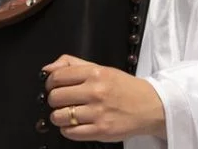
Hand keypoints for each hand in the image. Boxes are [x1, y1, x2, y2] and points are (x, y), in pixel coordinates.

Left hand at [44, 54, 164, 141]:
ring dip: (59, 117)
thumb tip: (47, 68)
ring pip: (59, 117)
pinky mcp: (100, 130)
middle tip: (63, 101)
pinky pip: (70, 133)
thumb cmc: (123, 87)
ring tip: (68, 114)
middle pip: (55, 97)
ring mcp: (98, 112)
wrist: (150, 106)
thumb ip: (72, 64)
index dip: (50, 83)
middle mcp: (96, 92)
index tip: (54, 86)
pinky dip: (68, 130)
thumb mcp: (101, 69)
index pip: (57, 77)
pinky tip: (76, 124)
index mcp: (95, 73)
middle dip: (54, 100)